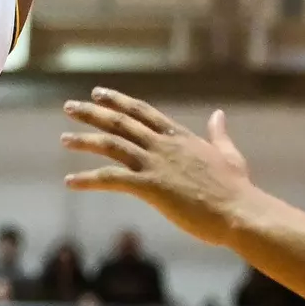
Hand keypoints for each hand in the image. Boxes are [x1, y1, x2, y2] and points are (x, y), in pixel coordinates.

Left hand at [62, 88, 249, 246]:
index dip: (119, 101)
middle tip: (69, 106)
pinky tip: (70, 181)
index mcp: (179, 137)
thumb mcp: (229, 154)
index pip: (142, 112)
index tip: (98, 93)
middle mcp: (164, 145)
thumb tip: (218, 115)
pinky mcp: (152, 187)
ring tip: (64, 138)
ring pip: (112, 145)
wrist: (240, 212)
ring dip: (85, 140)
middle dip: (93, 113)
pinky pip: (112, 179)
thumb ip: (218, 134)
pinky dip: (88, 179)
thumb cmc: (237, 189)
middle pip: (121, 122)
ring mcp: (156, 164)